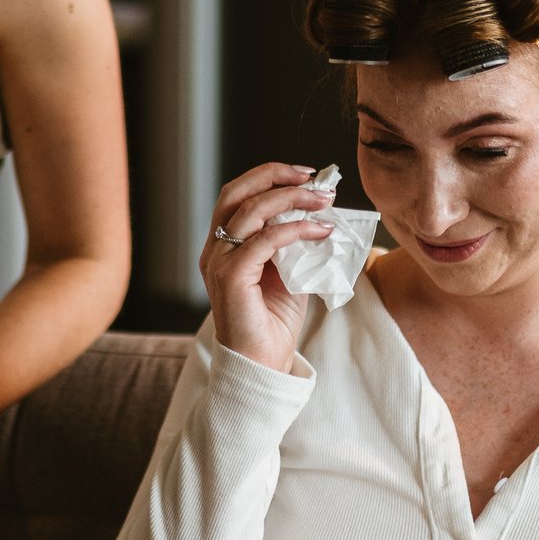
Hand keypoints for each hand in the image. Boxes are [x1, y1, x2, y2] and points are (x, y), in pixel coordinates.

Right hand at [200, 163, 335, 371]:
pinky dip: (296, 229)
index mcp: (222, 246)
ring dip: (292, 199)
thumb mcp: (288, 272)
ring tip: (324, 200)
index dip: (269, 178)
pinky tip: (321, 230)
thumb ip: (293, 243)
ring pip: (251, 211)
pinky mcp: (230, 277)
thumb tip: (320, 214)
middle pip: (236, 193)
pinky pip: (265, 240)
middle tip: (312, 177)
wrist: (261, 364)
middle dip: (275, 176)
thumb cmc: (273, 322)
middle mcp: (214, 250)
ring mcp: (219, 263)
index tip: (305, 175)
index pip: (237, 196)